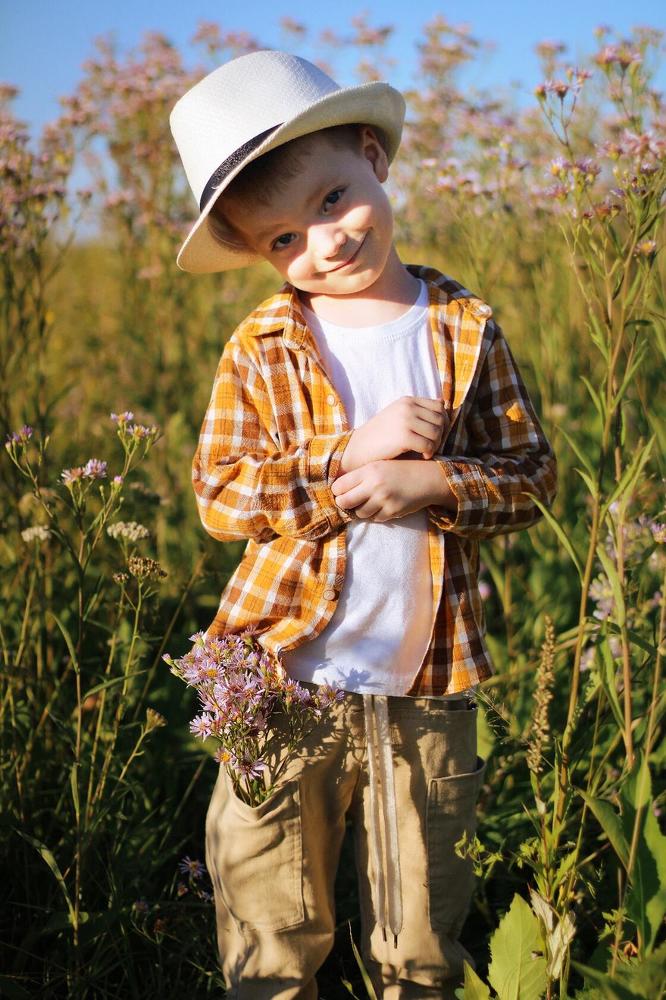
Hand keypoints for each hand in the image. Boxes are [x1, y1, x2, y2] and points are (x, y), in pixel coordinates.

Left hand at [332, 459, 454, 522]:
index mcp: (369, 470)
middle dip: (344, 503)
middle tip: (349, 501)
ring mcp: (383, 500)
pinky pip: (375, 519)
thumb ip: (360, 475)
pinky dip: (375, 514)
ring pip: (359, 513)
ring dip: (361, 510)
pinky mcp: (392, 511)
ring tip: (368, 503)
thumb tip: (338, 490)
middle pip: (344, 502)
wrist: (428, 478)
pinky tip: (381, 506)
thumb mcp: (380, 465)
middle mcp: (374, 485)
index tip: (341, 492)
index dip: (338, 491)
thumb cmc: (401, 469)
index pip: (339, 486)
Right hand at [340, 396, 449, 472]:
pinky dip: (429, 453)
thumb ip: (418, 410)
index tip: (435, 434)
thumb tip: (443, 402)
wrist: (360, 448)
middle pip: (440, 420)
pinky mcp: (404, 437)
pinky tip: (422, 456)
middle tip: (432, 445)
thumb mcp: (398, 415)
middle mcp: (408, 407)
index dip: (442, 421)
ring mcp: (406, 421)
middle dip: (440, 434)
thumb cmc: (380, 435)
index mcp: (407, 401)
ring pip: (436, 432)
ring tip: (426, 451)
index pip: (438, 407)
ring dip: (435, 445)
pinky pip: (428, 445)